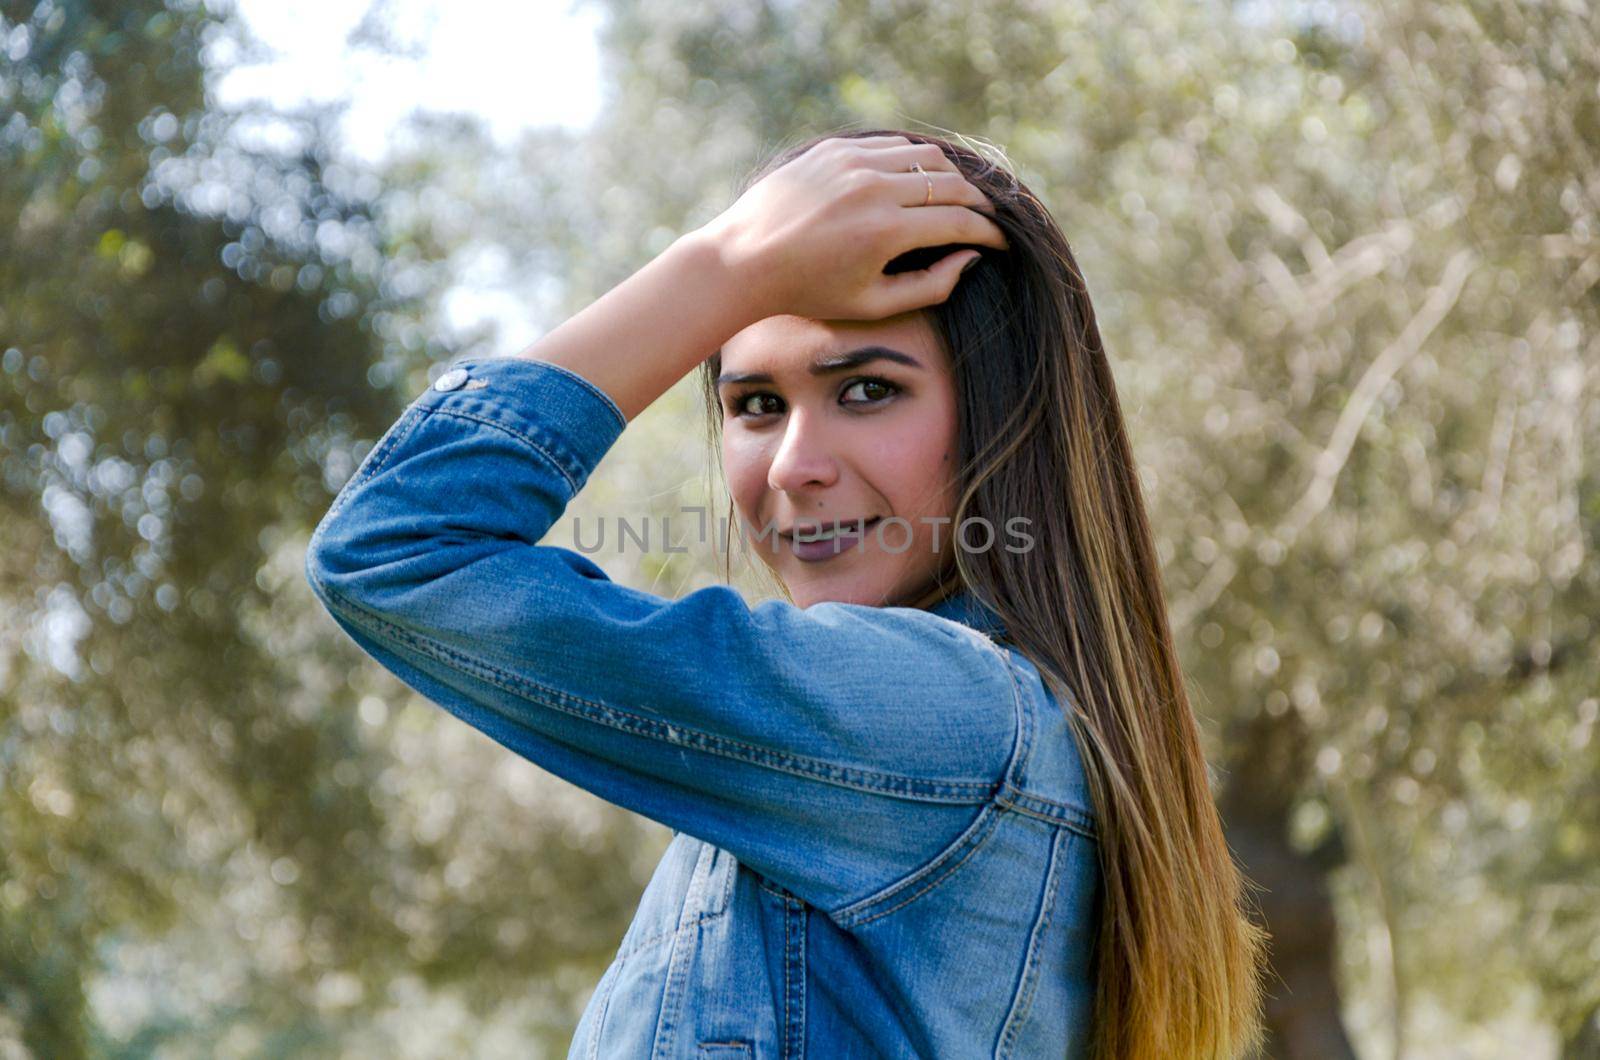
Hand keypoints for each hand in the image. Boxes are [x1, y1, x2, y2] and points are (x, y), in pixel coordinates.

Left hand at [694, 135, 1009, 321]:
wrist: (744, 260)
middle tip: (985, 219)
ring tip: (956, 198)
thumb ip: (930, 287)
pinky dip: (913, 161)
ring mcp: (853, 162)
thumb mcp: (873, 303)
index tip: (1001, 242)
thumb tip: (969, 258)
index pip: (960, 221)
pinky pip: (891, 146)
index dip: (989, 232)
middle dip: (978, 203)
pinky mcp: (835, 149)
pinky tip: (917, 180)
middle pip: (952, 184)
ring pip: (925, 157)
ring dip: (950, 177)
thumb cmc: (809, 293)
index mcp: (887, 232)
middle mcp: (874, 189)